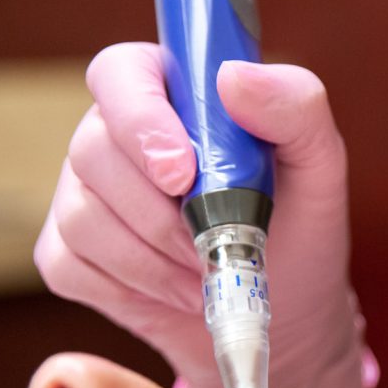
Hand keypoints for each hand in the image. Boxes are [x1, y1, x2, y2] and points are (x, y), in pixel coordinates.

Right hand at [37, 43, 376, 387]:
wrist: (285, 312)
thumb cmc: (301, 229)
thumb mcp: (319, 165)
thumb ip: (295, 107)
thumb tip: (232, 78)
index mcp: (170, 92)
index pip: (120, 74)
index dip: (141, 123)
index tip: (183, 175)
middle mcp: (114, 133)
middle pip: (93, 152)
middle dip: (161, 216)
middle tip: (214, 245)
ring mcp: (83, 192)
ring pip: (82, 217)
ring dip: (153, 260)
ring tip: (206, 270)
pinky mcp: (67, 252)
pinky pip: (68, 266)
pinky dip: (131, 289)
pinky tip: (176, 291)